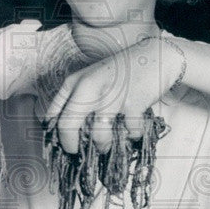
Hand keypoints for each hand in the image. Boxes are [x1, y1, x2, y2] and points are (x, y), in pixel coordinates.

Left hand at [42, 36, 182, 153]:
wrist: (156, 55)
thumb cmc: (121, 71)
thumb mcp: (91, 79)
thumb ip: (76, 99)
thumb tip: (66, 133)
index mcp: (75, 82)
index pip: (53, 114)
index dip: (55, 134)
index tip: (61, 144)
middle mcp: (89, 87)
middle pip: (67, 126)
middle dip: (71, 145)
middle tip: (76, 152)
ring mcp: (110, 96)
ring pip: (98, 135)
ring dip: (102, 146)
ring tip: (105, 146)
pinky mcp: (133, 104)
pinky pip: (129, 132)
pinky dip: (132, 135)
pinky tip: (133, 129)